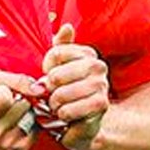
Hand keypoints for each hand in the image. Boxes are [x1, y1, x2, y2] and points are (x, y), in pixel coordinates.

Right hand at [0, 70, 38, 149]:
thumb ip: (16, 80)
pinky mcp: (20, 149)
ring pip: (32, 117)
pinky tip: (21, 118)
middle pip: (22, 107)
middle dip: (21, 97)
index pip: (4, 99)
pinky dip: (34, 120)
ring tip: (14, 109)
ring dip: (28, 109)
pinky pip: (38, 128)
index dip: (6, 90)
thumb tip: (40, 90)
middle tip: (10, 99)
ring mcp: (6, 145)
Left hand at [40, 24, 108, 149]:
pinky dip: (63, 115)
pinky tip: (67, 115)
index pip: (55, 53)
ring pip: (61, 94)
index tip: (50, 75)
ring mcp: (102, 85)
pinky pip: (69, 110)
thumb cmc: (67, 91)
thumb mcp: (59, 67)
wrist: (82, 122)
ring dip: (54, 104)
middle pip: (56, 75)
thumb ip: (60, 46)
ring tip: (59, 105)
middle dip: (49, 89)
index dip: (47, 68)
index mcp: (88, 53)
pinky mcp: (101, 105)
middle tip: (52, 94)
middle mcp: (98, 66)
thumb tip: (66, 27)